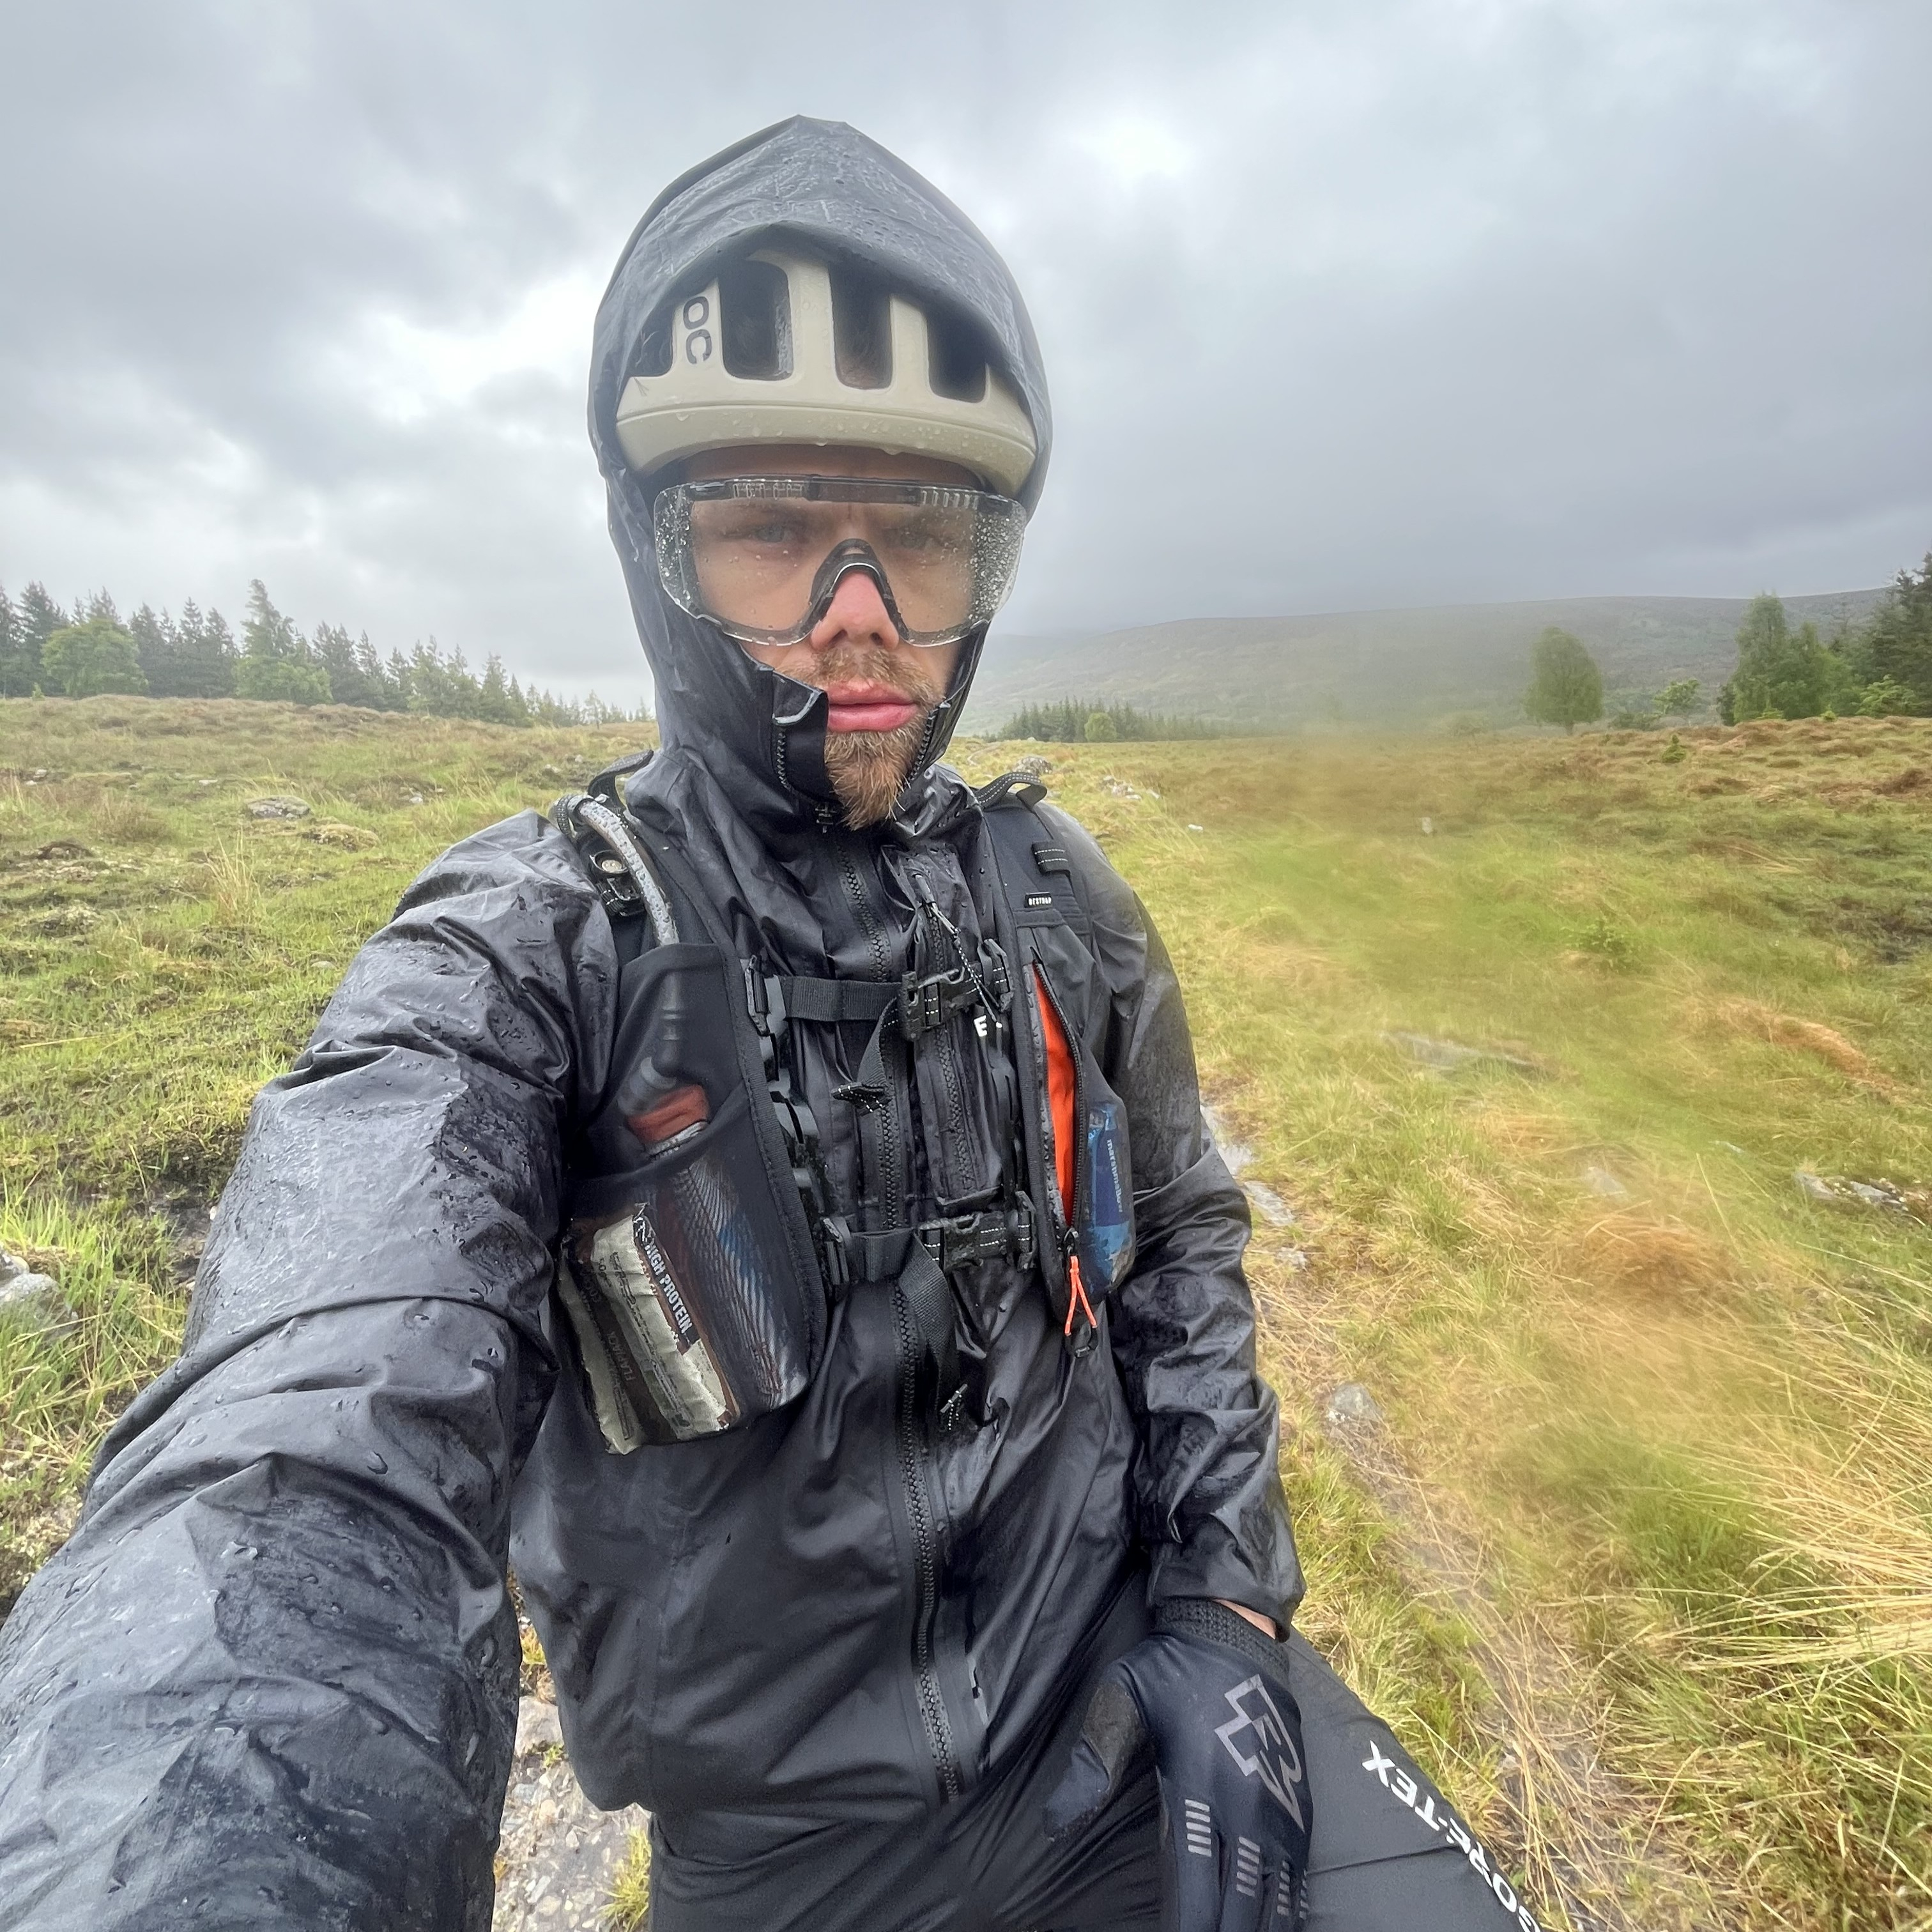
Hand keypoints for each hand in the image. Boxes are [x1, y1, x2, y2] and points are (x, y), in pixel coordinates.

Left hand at [1046, 1598, 1309, 1929]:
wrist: (1233, 1628)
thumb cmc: (1169, 1670)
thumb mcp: (1120, 1701)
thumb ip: (1091, 1766)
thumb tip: (1051, 1827)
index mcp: (1196, 1786)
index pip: (1192, 1883)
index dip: (1186, 1925)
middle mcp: (1243, 1805)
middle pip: (1238, 1902)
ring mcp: (1276, 1806)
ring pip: (1274, 1895)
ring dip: (1258, 1927)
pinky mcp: (1297, 1800)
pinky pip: (1298, 1871)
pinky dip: (1289, 1907)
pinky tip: (1281, 1926)